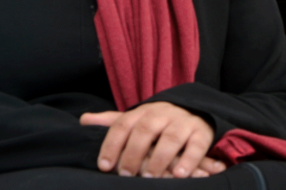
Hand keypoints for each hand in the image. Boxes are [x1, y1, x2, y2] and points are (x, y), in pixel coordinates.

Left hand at [80, 103, 221, 178]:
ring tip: (150, 176)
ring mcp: (183, 121)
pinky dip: (189, 160)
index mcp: (143, 111)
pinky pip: (196, 145)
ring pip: (171, 138)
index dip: (112, 144)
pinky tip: (179, 175)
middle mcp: (162, 113)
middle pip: (145, 129)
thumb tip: (84, 120)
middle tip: (125, 174)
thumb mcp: (137, 119)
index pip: (123, 124)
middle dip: (133, 152)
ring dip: (159, 158)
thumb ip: (112, 122)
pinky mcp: (202, 132)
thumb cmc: (159, 122)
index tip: (104, 166)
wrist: (196, 109)